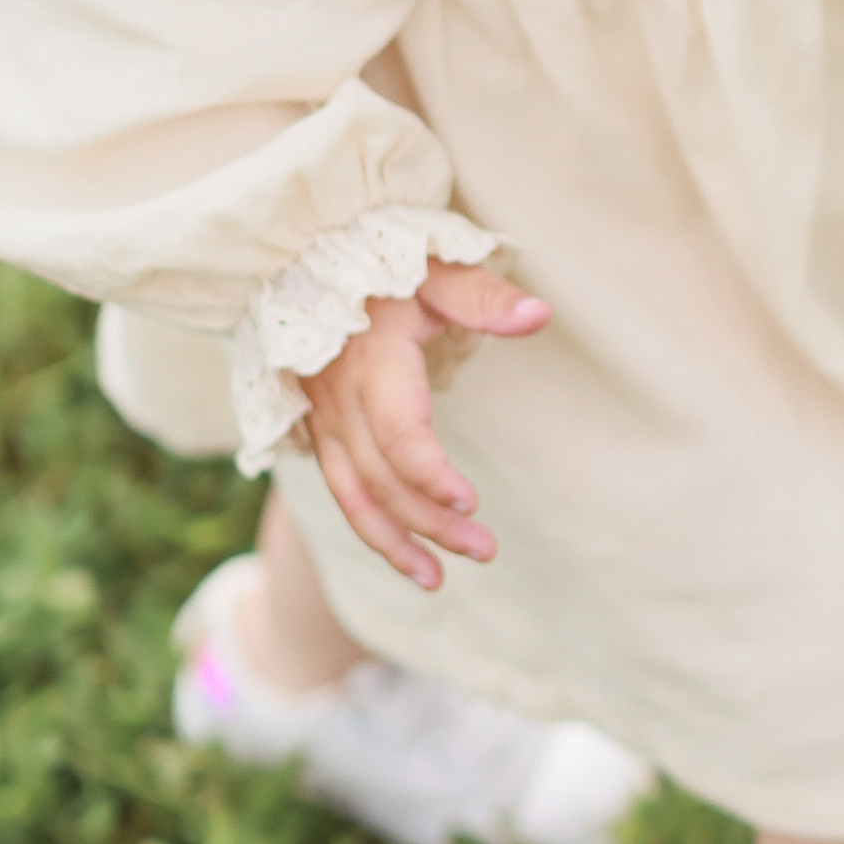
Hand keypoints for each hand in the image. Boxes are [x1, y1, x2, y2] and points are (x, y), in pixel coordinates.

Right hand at [299, 258, 548, 590]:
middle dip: (431, 521)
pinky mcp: (318, 431)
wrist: (304, 262)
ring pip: (354, 494)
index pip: (397, 430)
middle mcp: (340, 397)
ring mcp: (323, 418)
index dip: (429, 472)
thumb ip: (482, 297)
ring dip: (395, 542)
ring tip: (438, 580)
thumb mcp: (435, 269)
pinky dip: (371, 527)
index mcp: (373, 358)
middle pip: (382, 476)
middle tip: (486, 551)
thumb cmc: (384, 265)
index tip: (470, 501)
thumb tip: (539, 316)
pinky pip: (342, 489)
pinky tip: (407, 556)